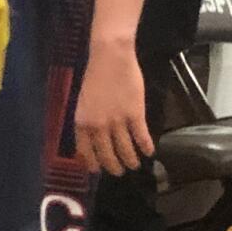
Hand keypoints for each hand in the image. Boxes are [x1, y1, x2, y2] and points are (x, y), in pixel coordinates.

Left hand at [74, 41, 153, 174]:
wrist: (111, 58)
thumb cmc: (96, 75)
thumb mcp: (84, 101)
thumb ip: (87, 119)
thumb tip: (93, 135)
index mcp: (82, 122)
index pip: (86, 151)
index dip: (93, 163)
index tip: (98, 171)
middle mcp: (98, 126)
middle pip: (106, 154)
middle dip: (114, 166)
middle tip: (120, 172)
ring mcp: (117, 121)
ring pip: (124, 148)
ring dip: (130, 160)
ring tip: (135, 165)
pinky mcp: (135, 114)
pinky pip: (140, 136)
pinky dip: (145, 146)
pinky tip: (150, 152)